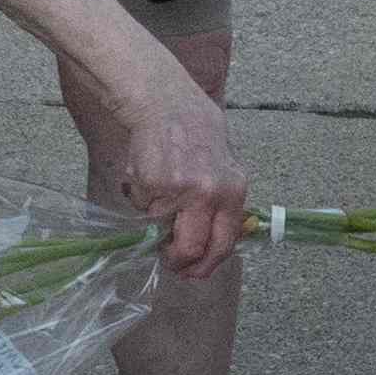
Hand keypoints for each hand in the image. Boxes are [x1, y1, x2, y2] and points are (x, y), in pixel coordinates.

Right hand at [114, 79, 246, 273]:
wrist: (164, 103)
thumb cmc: (196, 132)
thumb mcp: (225, 167)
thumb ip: (222, 203)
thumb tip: (213, 242)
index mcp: (233, 191)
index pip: (224, 243)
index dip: (206, 264)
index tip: (194, 271)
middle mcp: (210, 194)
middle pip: (192, 248)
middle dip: (179, 261)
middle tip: (170, 260)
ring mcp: (180, 190)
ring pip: (161, 227)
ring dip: (155, 218)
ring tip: (160, 188)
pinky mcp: (152, 185)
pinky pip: (143, 207)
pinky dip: (142, 197)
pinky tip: (148, 173)